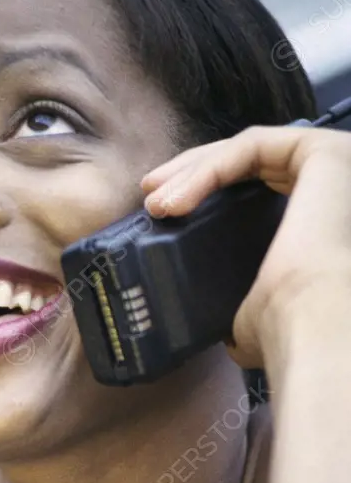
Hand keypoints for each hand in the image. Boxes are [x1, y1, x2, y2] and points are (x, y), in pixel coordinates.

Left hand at [140, 125, 350, 368]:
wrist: (308, 321)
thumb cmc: (287, 325)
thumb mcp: (254, 308)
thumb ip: (245, 305)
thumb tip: (229, 336)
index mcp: (319, 217)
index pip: (255, 186)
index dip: (205, 189)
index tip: (161, 210)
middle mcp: (331, 185)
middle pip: (247, 163)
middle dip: (190, 174)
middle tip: (150, 197)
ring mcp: (332, 162)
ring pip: (244, 152)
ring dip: (192, 172)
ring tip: (154, 204)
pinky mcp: (321, 150)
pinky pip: (251, 146)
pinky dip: (208, 169)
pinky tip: (177, 199)